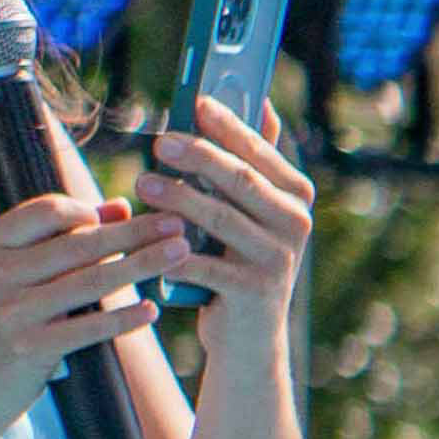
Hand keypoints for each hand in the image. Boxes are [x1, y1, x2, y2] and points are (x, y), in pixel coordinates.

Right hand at [0, 189, 166, 425]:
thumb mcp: (7, 276)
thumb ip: (55, 241)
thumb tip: (118, 207)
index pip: (45, 211)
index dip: (90, 209)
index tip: (130, 213)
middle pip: (78, 243)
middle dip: (134, 231)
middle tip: (178, 222)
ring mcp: (9, 310)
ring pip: (90, 280)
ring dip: (142, 264)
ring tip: (182, 253)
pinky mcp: (28, 347)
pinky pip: (89, 327)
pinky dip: (124, 317)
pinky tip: (152, 310)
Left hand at [144, 99, 313, 337]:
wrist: (248, 337)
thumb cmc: (238, 260)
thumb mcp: (251, 211)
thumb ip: (253, 161)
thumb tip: (261, 102)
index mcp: (295, 197)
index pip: (260, 152)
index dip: (228, 125)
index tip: (196, 101)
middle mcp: (296, 225)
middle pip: (241, 180)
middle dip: (200, 156)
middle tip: (161, 141)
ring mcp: (278, 259)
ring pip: (221, 218)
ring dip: (178, 198)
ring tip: (142, 184)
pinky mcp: (254, 292)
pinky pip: (205, 264)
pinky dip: (174, 254)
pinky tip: (149, 242)